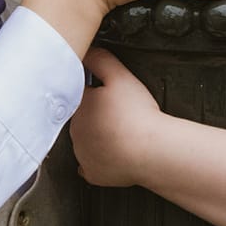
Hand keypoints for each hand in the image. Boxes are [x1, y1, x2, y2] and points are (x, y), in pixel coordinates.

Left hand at [71, 48, 163, 187]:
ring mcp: (82, 155)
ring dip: (98, 137)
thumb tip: (86, 52)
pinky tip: (112, 153)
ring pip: (86, 141)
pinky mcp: (92, 173)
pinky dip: (99, 160)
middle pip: (84, 118)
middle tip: (119, 113)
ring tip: (120, 132)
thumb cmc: (138, 115)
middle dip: (98, 114)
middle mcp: (74, 132)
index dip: (97, 92)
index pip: (81, 94)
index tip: (110, 96)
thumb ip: (99, 60)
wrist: (152, 150)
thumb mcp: (120, 76)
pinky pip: (90, 165)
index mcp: (78, 106)